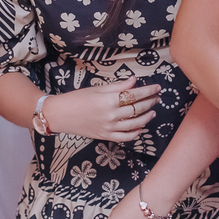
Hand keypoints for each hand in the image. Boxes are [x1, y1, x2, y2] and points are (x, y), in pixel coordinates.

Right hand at [45, 76, 159, 141]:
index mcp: (109, 100)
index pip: (135, 95)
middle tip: (157, 97)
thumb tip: (134, 81)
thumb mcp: (98, 89)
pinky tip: (141, 127)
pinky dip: (135, 133)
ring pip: (135, 124)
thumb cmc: (77, 98)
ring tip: (152, 111)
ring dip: (146, 117)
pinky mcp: (106, 136)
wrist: (60, 115)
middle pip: (137, 109)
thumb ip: (118, 86)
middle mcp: (111, 115)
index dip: (149, 91)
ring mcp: (109, 128)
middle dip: (150, 102)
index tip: (157, 87)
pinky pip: (125, 137)